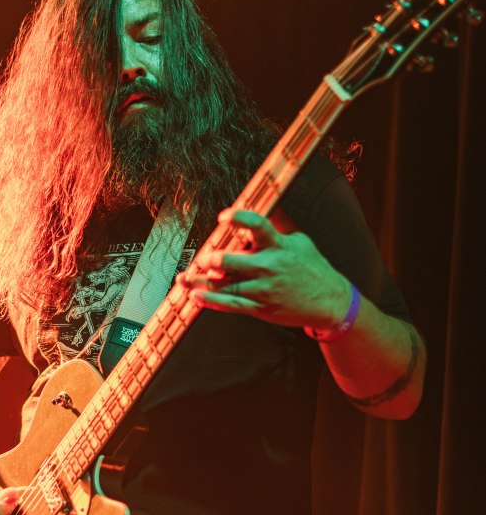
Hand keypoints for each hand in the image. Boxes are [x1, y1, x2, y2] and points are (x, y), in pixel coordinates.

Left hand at [178, 208, 350, 329]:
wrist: (330, 302)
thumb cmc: (313, 269)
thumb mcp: (300, 241)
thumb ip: (278, 227)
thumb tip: (265, 205)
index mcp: (279, 246)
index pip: (258, 226)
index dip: (239, 219)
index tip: (223, 217)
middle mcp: (270, 267)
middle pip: (232, 261)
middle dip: (211, 260)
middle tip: (202, 259)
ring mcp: (264, 290)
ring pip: (226, 286)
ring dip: (201, 282)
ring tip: (184, 278)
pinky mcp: (262, 309)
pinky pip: (231, 305)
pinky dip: (211, 301)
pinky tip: (196, 296)